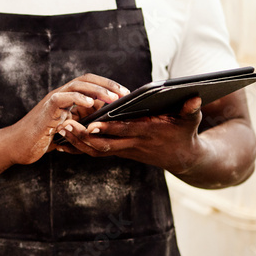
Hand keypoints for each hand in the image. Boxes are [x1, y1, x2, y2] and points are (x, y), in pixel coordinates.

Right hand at [4, 74, 129, 164]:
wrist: (17, 146)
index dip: (107, 86)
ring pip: (77, 85)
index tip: (124, 94)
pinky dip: (78, 98)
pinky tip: (90, 104)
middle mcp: (61, 95)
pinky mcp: (46, 109)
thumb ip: (82, 123)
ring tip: (112, 98)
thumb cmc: (41, 139)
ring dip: (97, 90)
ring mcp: (53, 100)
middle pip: (86, 80)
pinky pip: (63, 98)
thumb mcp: (68, 130)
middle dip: (107, 85)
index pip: (89, 83)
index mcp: (67, 98)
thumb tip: (103, 123)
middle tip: (123, 93)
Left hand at [54, 95, 203, 174]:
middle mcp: (133, 144)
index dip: (108, 129)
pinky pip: (97, 152)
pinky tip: (64, 143)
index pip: (125, 131)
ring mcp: (125, 150)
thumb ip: (190, 109)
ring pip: (97, 151)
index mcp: (147, 133)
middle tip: (65, 126)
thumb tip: (195, 96)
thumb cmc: (185, 133)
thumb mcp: (191, 120)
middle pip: (104, 144)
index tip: (91, 124)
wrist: (183, 158)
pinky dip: (81, 148)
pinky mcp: (120, 152)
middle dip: (84, 137)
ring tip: (60, 131)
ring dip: (78, 143)